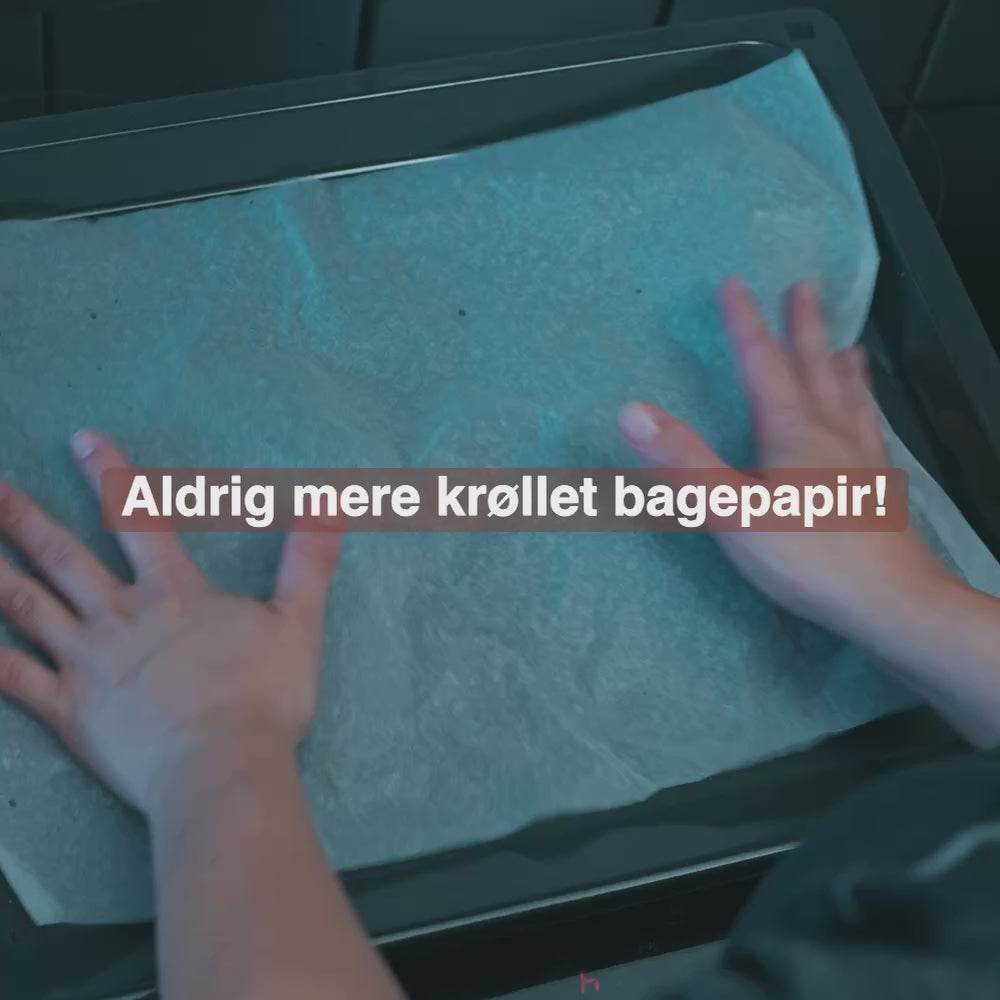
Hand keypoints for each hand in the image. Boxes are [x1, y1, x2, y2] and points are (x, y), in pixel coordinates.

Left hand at [0, 430, 341, 814]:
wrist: (220, 765)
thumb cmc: (263, 696)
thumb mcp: (297, 622)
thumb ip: (307, 561)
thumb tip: (330, 502)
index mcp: (172, 593)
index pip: (138, 519)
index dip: (110, 475)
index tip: (82, 439)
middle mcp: (120, 616)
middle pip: (63, 557)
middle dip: (23, 518)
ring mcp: (86, 662)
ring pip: (27, 607)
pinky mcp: (67, 710)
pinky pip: (13, 678)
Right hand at [619, 277, 953, 638]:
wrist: (893, 604)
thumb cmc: (808, 558)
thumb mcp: (731, 510)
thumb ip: (683, 462)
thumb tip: (631, 410)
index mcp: (792, 433)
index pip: (763, 365)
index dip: (745, 324)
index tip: (735, 284)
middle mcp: (831, 436)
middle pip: (815, 370)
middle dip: (803, 328)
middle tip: (805, 288)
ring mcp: (862, 464)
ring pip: (851, 401)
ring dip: (843, 367)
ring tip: (849, 346)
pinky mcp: (879, 494)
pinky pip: (872, 437)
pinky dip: (867, 416)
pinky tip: (871, 427)